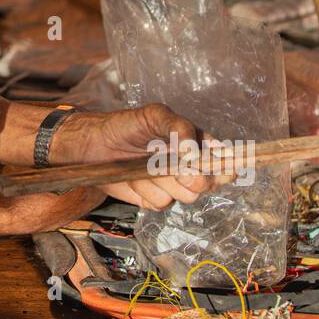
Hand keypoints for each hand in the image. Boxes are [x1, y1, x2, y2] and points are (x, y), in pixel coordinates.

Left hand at [53, 103, 232, 210]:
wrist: (92, 146)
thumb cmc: (124, 125)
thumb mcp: (154, 115)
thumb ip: (179, 127)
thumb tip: (197, 151)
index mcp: (193, 143)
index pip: (222, 158)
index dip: (226, 165)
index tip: (225, 167)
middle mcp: (186, 166)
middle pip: (207, 183)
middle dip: (193, 178)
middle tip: (175, 168)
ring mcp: (170, 184)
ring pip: (185, 195)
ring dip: (164, 182)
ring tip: (145, 166)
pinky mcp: (153, 198)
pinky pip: (161, 204)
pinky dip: (147, 192)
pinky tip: (134, 179)